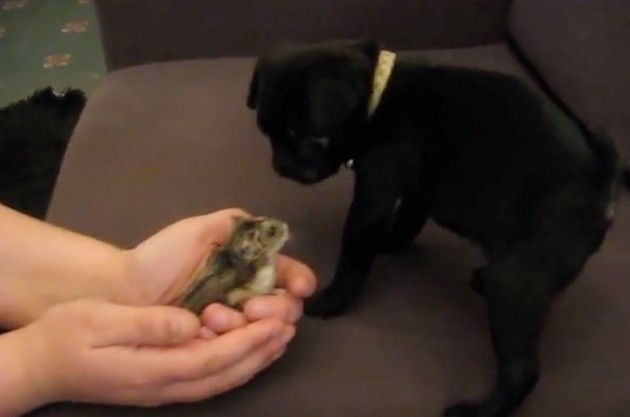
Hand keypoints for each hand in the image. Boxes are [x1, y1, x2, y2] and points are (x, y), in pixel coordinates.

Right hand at [12, 298, 294, 411]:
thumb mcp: (102, 321)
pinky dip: (235, 365)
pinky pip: (209, 378)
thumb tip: (191, 324)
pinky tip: (246, 351)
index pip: (215, 358)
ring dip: (254, 360)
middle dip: (261, 352)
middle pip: (226, 373)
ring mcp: (165, 389)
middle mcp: (166, 385)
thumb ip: (150, 325)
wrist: (42, 365)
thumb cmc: (69, 335)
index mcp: (155, 368)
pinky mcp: (162, 385)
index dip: (249, 342)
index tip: (277, 324)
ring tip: (278, 339)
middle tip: (289, 329)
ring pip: (221, 380)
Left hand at [118, 208, 316, 330]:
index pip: (289, 274)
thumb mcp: (197, 232)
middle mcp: (250, 294)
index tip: (299, 287)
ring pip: (268, 331)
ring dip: (249, 327)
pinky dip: (235, 343)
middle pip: (287, 307)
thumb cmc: (159, 258)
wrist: (125, 292)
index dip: (300, 280)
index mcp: (250, 267)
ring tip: (213, 317)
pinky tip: (210, 332)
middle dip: (274, 309)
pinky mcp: (220, 345)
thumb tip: (266, 228)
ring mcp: (236, 322)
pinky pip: (244, 350)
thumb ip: (233, 224)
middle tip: (247, 308)